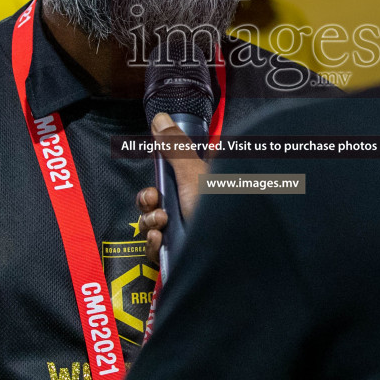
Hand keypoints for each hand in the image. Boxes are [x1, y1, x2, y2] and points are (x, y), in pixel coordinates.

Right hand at [136, 112, 207, 265]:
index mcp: (202, 184)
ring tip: (162, 223)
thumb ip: (176, 147)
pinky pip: (154, 246)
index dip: (163, 169)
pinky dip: (153, 243)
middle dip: (148, 199)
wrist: (230, 261)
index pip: (177, 170)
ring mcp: (186, 230)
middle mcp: (194, 206)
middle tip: (154, 200)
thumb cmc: (222, 215)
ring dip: (150, 220)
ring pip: (152, 221)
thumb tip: (161, 118)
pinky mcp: (179, 254)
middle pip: (158, 197)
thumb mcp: (195, 175)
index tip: (158, 166)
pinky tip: (159, 239)